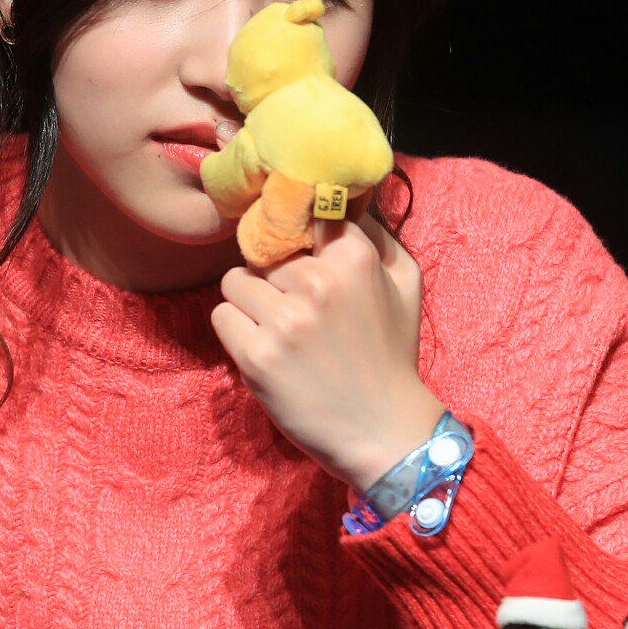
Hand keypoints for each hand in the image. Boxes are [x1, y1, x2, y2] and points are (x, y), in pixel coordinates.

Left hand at [209, 206, 445, 492]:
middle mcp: (316, 284)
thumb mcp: (405, 282)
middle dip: (274, 276)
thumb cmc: (392, 353)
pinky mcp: (256, 356)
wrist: (384, 430)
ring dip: (250, 302)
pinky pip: (222, 316)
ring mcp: (284, 321)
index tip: (296, 250)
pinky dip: (237, 330)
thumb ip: (374, 234)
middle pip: (261, 252)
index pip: (300, 216)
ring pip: (235, 281)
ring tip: (279, 328)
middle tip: (298, 309)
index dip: (294, 235)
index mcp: (353, 259)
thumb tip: (338, 198)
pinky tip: (264, 348)